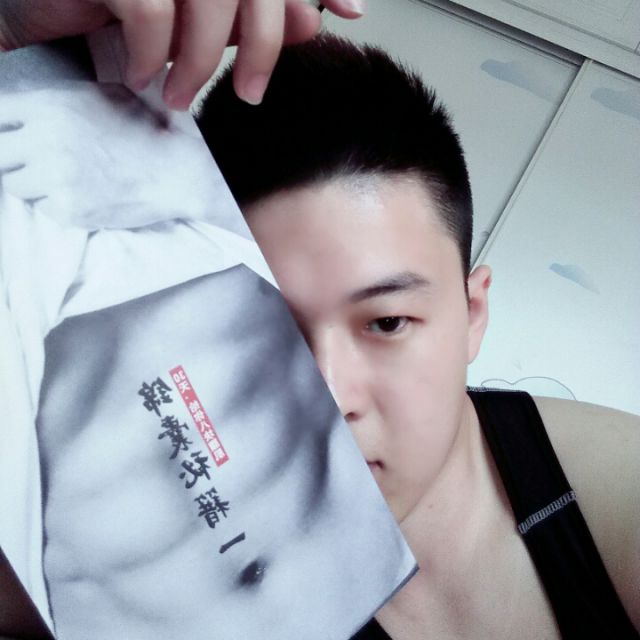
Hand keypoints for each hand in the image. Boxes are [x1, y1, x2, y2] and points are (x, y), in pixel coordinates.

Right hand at [0, 0, 363, 108]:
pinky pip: (152, 8)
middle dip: (262, 45)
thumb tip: (313, 21)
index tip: (353, 10)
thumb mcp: (195, 23)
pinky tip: (142, 70)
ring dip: (200, 61)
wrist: (34, 15)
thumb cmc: (114, 15)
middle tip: (248, 94)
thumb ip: (249, 19)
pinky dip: (154, 50)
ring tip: (181, 95)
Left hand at [0, 82, 241, 229]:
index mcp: (51, 106)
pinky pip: (42, 209)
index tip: (14, 138)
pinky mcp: (69, 211)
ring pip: (15, 185)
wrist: (177, 171)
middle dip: (14, 158)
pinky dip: (56, 205)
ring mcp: (55, 179)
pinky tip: (82, 196)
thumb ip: (61, 100)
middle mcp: (46, 141)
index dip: (5, 128)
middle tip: (35, 163)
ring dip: (32, 184)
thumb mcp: (104, 96)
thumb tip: (32, 110)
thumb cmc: (147, 132)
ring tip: (61, 180)